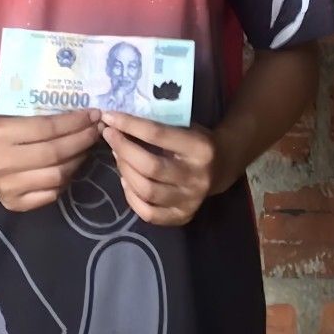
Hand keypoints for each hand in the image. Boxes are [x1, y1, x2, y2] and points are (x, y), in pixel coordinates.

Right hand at [0, 109, 101, 211]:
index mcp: (0, 133)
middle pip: (55, 153)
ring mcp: (7, 187)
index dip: (75, 122)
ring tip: (87, 147)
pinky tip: (72, 166)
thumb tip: (86, 119)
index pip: (48, 128)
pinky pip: (51, 193)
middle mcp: (2, 162)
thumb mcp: (15, 115)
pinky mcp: (13, 204)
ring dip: (78, 160)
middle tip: (96, 130)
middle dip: (82, 140)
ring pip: (57, 176)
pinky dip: (66, 179)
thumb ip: (45, 119)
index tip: (94, 114)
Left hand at [99, 111, 232, 225]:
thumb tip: (120, 121)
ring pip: (147, 191)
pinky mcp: (183, 217)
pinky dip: (132, 197)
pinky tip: (126, 180)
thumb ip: (160, 125)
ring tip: (117, 156)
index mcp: (199, 148)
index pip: (158, 135)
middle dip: (124, 149)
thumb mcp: (186, 126)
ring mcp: (190, 201)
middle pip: (150, 166)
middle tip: (110, 136)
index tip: (110, 117)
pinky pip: (149, 213)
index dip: (130, 125)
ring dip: (125, 170)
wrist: (223, 166)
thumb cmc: (198, 140)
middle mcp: (196, 177)